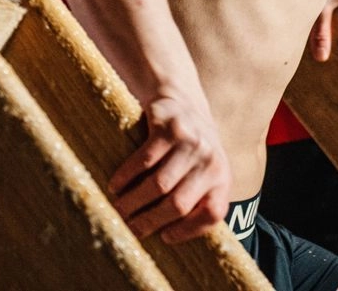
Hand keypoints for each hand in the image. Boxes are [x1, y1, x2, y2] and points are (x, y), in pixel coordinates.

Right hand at [110, 94, 231, 243]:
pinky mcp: (169, 128)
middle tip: (128, 229)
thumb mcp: (202, 171)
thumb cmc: (189, 147)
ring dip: (133, 202)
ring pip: (158, 185)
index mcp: (222, 177)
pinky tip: (115, 185)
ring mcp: (191, 143)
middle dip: (148, 222)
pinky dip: (126, 177)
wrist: (181, 99)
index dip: (188, 231)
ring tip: (118, 210)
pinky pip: (144, 161)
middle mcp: (211, 161)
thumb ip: (194, 198)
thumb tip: (165, 237)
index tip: (164, 238)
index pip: (212, 213)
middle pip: (178, 204)